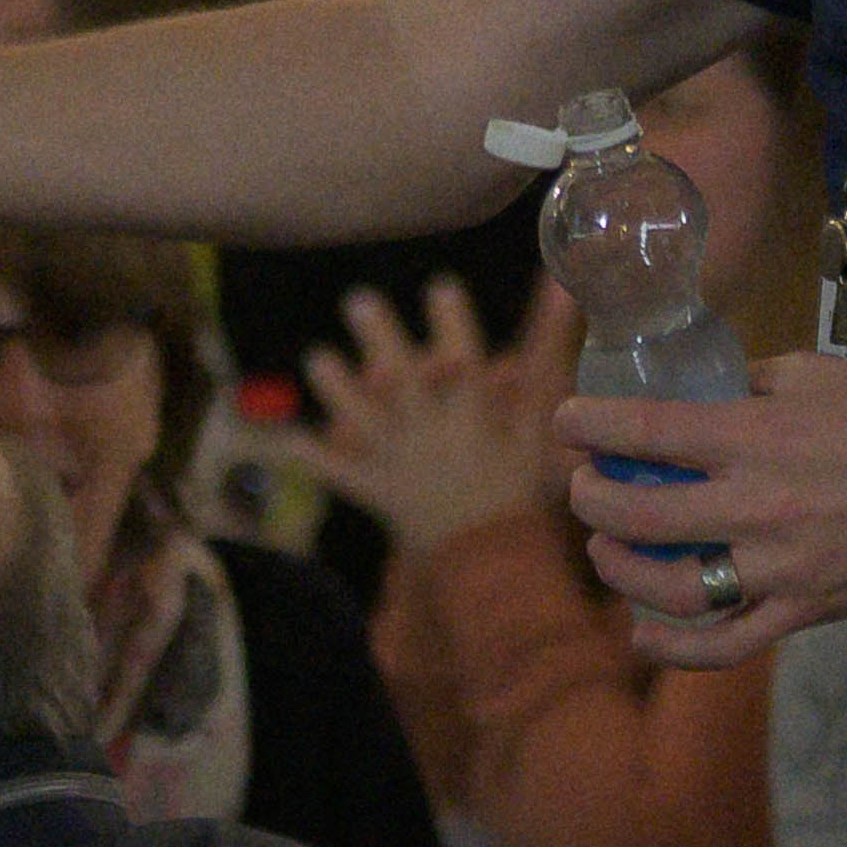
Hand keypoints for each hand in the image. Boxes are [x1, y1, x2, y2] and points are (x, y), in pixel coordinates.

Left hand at [298, 278, 573, 556]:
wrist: (492, 560)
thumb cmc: (517, 481)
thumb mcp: (538, 418)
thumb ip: (544, 350)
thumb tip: (562, 289)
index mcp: (472, 415)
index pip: (465, 362)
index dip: (453, 325)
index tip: (440, 287)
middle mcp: (431, 432)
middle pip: (404, 381)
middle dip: (381, 340)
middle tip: (359, 300)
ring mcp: (399, 461)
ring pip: (363, 421)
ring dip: (338, 390)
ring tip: (317, 357)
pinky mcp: (376, 489)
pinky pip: (338, 474)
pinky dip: (312, 458)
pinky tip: (284, 438)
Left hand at [554, 352, 846, 663]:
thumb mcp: (817, 372)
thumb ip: (748, 384)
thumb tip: (696, 394)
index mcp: (759, 434)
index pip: (647, 430)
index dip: (590, 426)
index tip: (565, 422)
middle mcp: (758, 504)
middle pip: (640, 512)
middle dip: (591, 498)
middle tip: (583, 486)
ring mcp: (780, 568)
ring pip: (670, 587)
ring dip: (620, 570)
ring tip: (606, 548)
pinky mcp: (806, 610)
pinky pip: (728, 644)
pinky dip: (676, 648)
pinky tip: (644, 634)